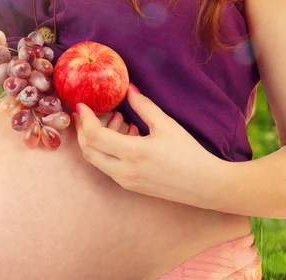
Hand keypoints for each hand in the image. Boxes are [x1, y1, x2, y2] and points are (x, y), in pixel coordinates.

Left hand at [73, 84, 222, 206]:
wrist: (204, 185)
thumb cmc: (189, 154)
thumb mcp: (167, 125)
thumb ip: (144, 106)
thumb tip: (128, 88)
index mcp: (133, 153)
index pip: (95, 136)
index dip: (85, 119)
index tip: (82, 105)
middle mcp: (124, 171)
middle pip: (88, 151)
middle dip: (82, 131)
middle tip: (84, 114)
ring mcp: (125, 181)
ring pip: (97, 159)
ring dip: (98, 139)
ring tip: (118, 120)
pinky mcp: (129, 185)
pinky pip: (109, 166)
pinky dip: (109, 149)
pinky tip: (127, 135)